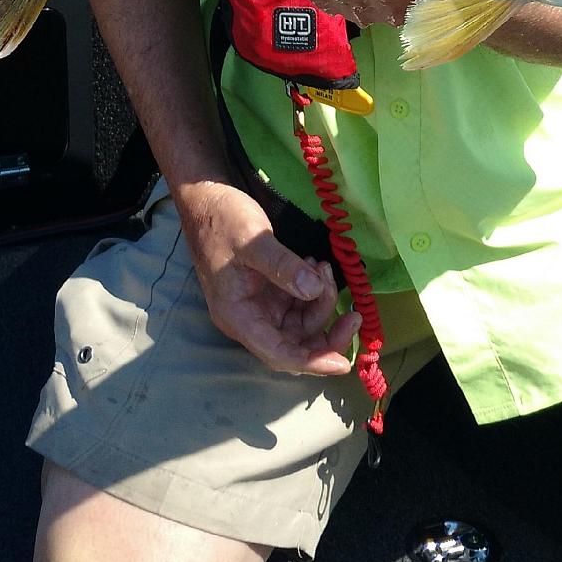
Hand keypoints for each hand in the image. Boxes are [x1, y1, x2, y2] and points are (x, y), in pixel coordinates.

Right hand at [176, 177, 358, 378]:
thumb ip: (283, 267)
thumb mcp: (253, 240)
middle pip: (294, 344)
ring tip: (324, 268)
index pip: (279, 354)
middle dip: (327, 335)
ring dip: (320, 302)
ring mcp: (259, 305)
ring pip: (300, 323)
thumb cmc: (222, 219)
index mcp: (239, 316)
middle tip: (354, 315)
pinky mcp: (267, 291)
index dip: (312, 362)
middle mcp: (249, 319)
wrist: (206, 197)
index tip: (343, 363)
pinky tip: (316, 266)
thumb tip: (314, 290)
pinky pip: (297, 304)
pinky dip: (312, 290)